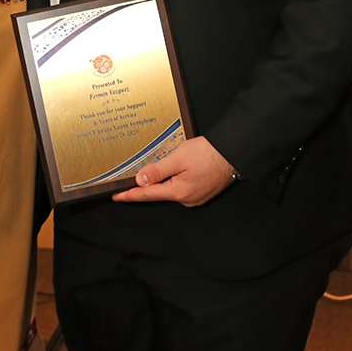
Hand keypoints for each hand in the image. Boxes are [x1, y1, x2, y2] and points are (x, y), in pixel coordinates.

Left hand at [112, 135, 235, 206]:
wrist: (233, 151)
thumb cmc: (209, 153)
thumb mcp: (178, 157)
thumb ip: (157, 170)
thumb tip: (140, 180)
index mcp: (179, 192)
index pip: (148, 195)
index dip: (131, 195)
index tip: (117, 196)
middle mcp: (187, 199)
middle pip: (160, 191)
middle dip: (151, 181)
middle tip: (143, 168)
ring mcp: (196, 197)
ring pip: (172, 187)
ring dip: (167, 177)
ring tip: (173, 160)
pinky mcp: (202, 191)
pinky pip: (183, 186)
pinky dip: (177, 177)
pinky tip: (181, 166)